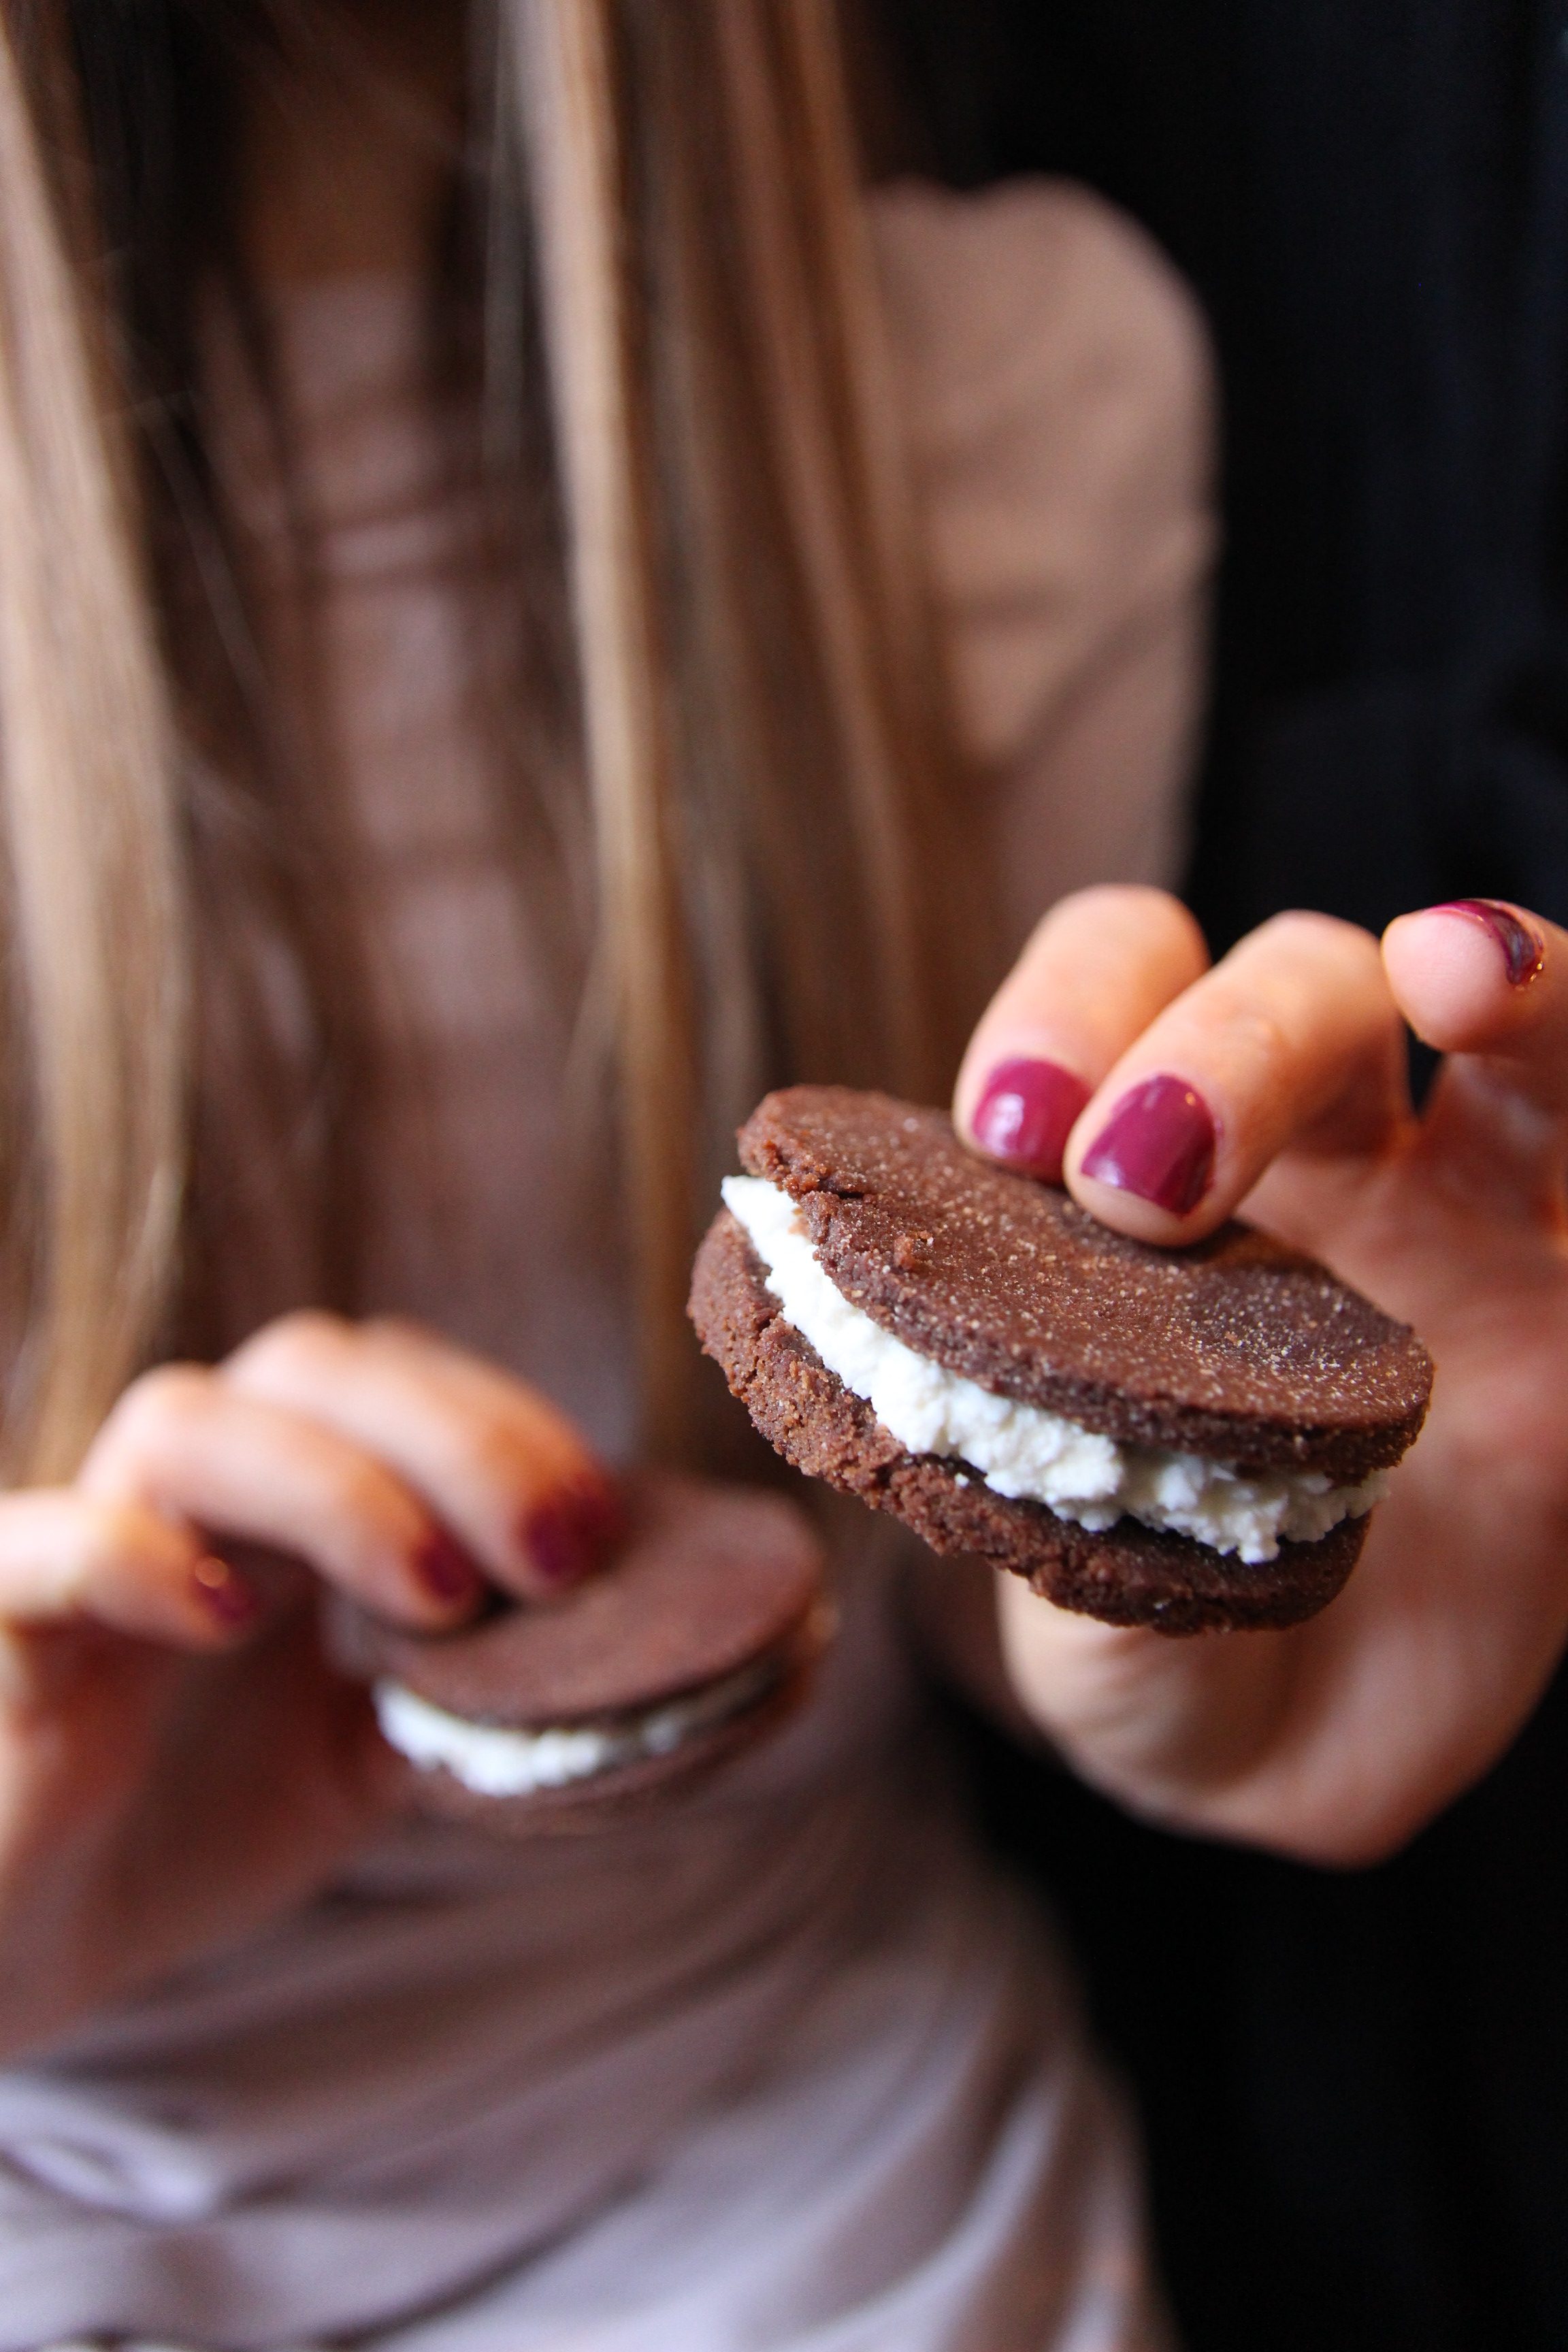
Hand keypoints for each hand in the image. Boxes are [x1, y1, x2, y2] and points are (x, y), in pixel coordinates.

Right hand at [0, 1314, 616, 2054]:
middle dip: (459, 1437)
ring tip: (440, 1599)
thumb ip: (465, 1690)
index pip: (395, 1379)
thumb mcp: (363, 1756)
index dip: (505, 1423)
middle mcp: (184, 1493)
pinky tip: (227, 1614)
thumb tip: (622, 1652)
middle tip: (559, 1553)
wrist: (10, 1949)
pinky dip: (134, 1554)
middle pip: (312, 1365)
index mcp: (279, 1499)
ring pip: (188, 1425)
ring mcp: (81, 1546)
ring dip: (336, 1488)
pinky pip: (40, 1547)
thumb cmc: (183, 1826)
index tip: (601, 1528)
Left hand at [953, 885, 1567, 1864]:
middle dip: (1235, 1040)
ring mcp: (1489, 1230)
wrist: (1302, 1768)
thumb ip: (1034, 1492)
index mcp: (1161, 1177)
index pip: (1127, 981)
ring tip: (1452, 969)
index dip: (1073, 1008)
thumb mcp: (1077, 1594)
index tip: (1013, 1129)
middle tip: (1140, 1182)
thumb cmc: (1158, 1644)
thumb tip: (956, 1387)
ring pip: (1525, 1031)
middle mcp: (1330, 1167)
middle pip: (1310, 984)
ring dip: (1502, 976)